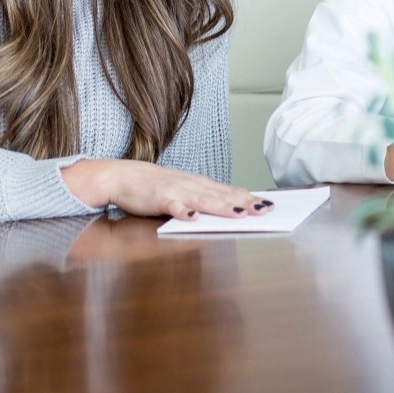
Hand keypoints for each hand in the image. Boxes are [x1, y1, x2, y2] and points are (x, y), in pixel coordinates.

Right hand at [62, 159, 272, 220]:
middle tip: (266, 210)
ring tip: (240, 213)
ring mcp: (176, 191)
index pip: (231, 191)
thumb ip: (206, 198)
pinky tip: (191, 217)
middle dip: (245, 203)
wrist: (123, 175)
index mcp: (201, 185)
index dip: (251, 198)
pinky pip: (172, 206)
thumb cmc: (156, 186)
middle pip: (223, 196)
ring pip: (203, 200)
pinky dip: (182, 211)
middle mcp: (193, 185)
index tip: (270, 205)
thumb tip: (233, 206)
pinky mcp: (158, 198)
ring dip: (222, 206)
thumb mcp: (185, 190)